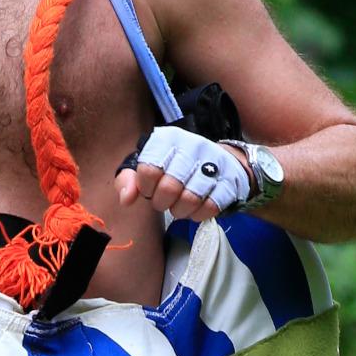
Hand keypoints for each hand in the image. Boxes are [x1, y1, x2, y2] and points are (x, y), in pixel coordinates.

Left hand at [115, 126, 252, 223]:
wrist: (219, 161)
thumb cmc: (175, 166)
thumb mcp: (148, 164)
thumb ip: (130, 180)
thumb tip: (126, 199)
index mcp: (168, 140)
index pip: (149, 170)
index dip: (146, 188)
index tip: (150, 189)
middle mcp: (192, 146)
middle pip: (169, 188)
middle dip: (162, 202)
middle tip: (164, 201)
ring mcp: (214, 164)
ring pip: (190, 200)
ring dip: (179, 211)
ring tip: (178, 206)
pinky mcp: (229, 181)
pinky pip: (209, 208)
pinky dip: (197, 215)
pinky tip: (194, 208)